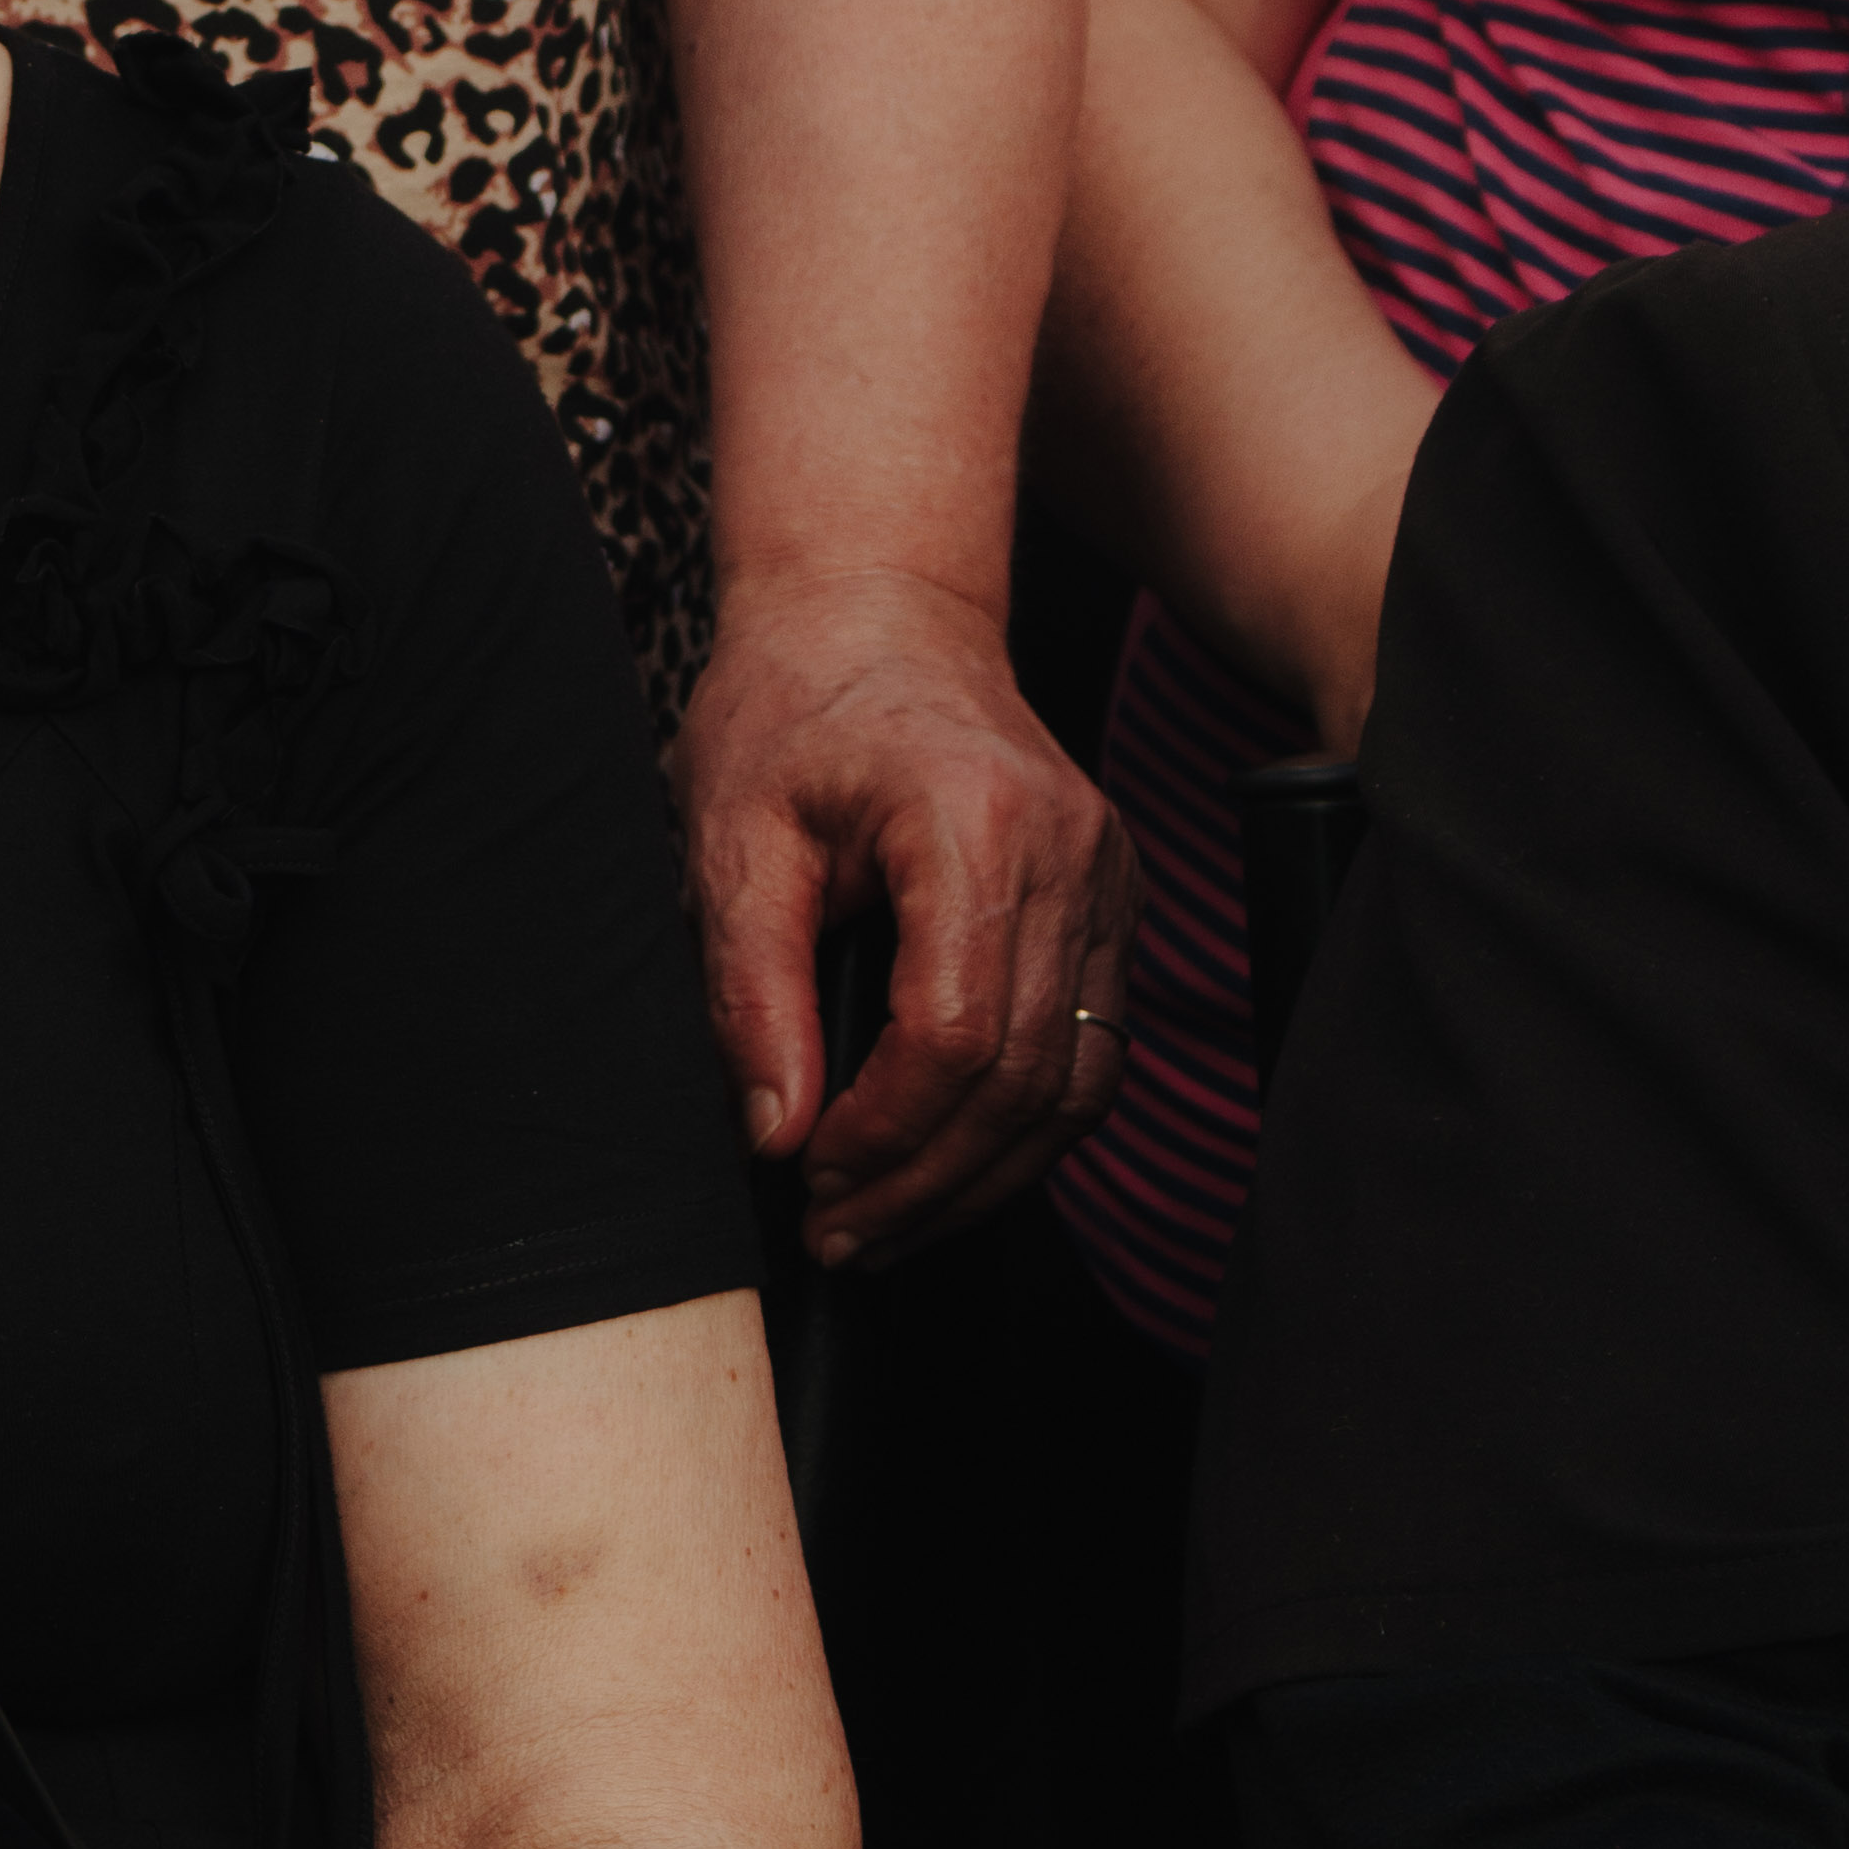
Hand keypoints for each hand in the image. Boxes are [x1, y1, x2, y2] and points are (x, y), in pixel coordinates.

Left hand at [678, 559, 1130, 1266]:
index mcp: (977, 824)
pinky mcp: (1114, 903)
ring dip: (981, 1176)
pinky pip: (1091, 1048)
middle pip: (1025, 1076)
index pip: (957, 1033)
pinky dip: (1022, 1125)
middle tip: (838, 1234)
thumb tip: (776, 1131)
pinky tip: (946, 1164)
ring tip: (882, 1224)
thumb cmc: (792, 706)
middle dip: (927, 1179)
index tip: (808, 1177)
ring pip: (1075, 1081)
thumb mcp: (733, 836)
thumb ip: (751, 989)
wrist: (877, 615)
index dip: (885, 1132)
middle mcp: (1073, 855)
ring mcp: (1111, 880)